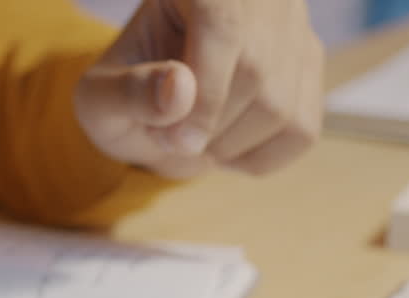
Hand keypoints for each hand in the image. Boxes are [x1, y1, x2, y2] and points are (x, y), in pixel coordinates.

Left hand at [74, 0, 323, 177]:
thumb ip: (127, 91)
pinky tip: (224, 147)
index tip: (174, 141)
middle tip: (167, 137)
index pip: (223, 28)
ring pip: (283, 108)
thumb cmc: (127, 89)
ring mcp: (293, 28)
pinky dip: (259, 157)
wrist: (156, 93)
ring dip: (228, 147)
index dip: (205, 95)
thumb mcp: (99, 94)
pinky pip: (302, 131)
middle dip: (207, 128)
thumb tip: (179, 91)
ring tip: (191, 139)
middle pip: (257, 74)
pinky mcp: (309, 66)